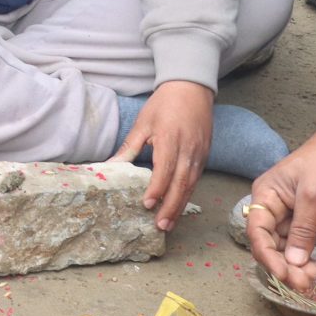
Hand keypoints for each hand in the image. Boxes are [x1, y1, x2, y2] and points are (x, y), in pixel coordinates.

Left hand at [112, 80, 212, 230]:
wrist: (192, 89)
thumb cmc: (164, 104)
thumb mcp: (143, 123)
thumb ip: (129, 147)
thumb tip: (111, 166)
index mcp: (169, 139)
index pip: (165, 169)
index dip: (157, 188)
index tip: (147, 204)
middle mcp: (188, 150)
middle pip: (181, 183)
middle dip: (171, 206)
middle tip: (160, 225)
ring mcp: (199, 154)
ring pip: (191, 185)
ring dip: (180, 205)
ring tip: (169, 223)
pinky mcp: (205, 156)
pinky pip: (196, 180)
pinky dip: (187, 195)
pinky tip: (178, 206)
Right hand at [245, 88, 315, 290]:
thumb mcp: (314, 197)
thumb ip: (302, 230)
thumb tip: (292, 262)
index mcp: (265, 196)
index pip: (257, 232)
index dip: (267, 256)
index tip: (285, 275)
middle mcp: (272, 209)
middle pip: (269, 245)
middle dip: (285, 266)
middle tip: (306, 282)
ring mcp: (287, 217)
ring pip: (284, 251)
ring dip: (297, 267)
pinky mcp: (303, 224)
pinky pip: (298, 248)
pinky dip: (306, 261)